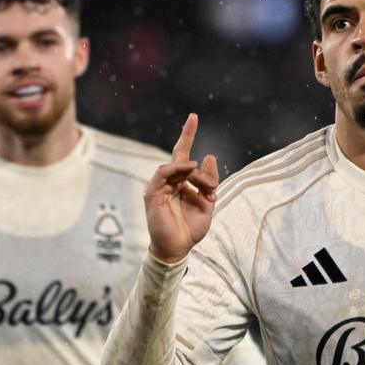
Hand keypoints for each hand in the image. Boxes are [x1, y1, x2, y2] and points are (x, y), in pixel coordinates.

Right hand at [144, 114, 218, 263]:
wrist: (178, 248)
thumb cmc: (191, 229)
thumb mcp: (207, 203)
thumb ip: (209, 181)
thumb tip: (210, 156)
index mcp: (181, 182)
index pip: (183, 154)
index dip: (188, 135)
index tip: (194, 116)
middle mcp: (168, 181)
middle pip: (182, 158)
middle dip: (193, 153)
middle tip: (212, 185)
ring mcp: (159, 186)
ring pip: (175, 166)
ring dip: (193, 173)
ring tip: (205, 187)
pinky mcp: (152, 193)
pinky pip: (162, 174)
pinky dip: (175, 169)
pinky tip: (188, 170)